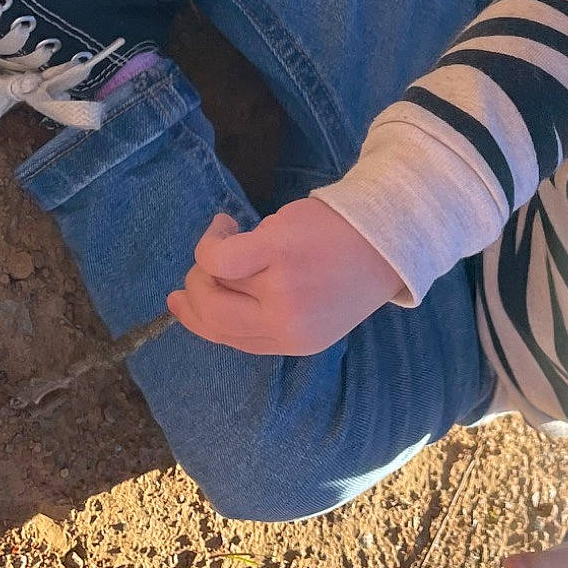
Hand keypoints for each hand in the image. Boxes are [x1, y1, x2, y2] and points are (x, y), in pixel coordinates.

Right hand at [165, 201, 405, 355]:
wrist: (391, 233)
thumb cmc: (350, 264)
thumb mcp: (316, 308)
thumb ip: (268, 314)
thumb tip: (202, 303)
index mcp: (295, 342)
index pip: (228, 338)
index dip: (195, 320)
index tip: (176, 300)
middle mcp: (286, 324)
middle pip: (212, 315)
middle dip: (195, 289)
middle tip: (205, 262)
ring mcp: (282, 290)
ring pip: (214, 281)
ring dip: (207, 256)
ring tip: (225, 234)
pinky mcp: (277, 252)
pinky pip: (218, 257)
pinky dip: (212, 239)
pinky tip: (225, 225)